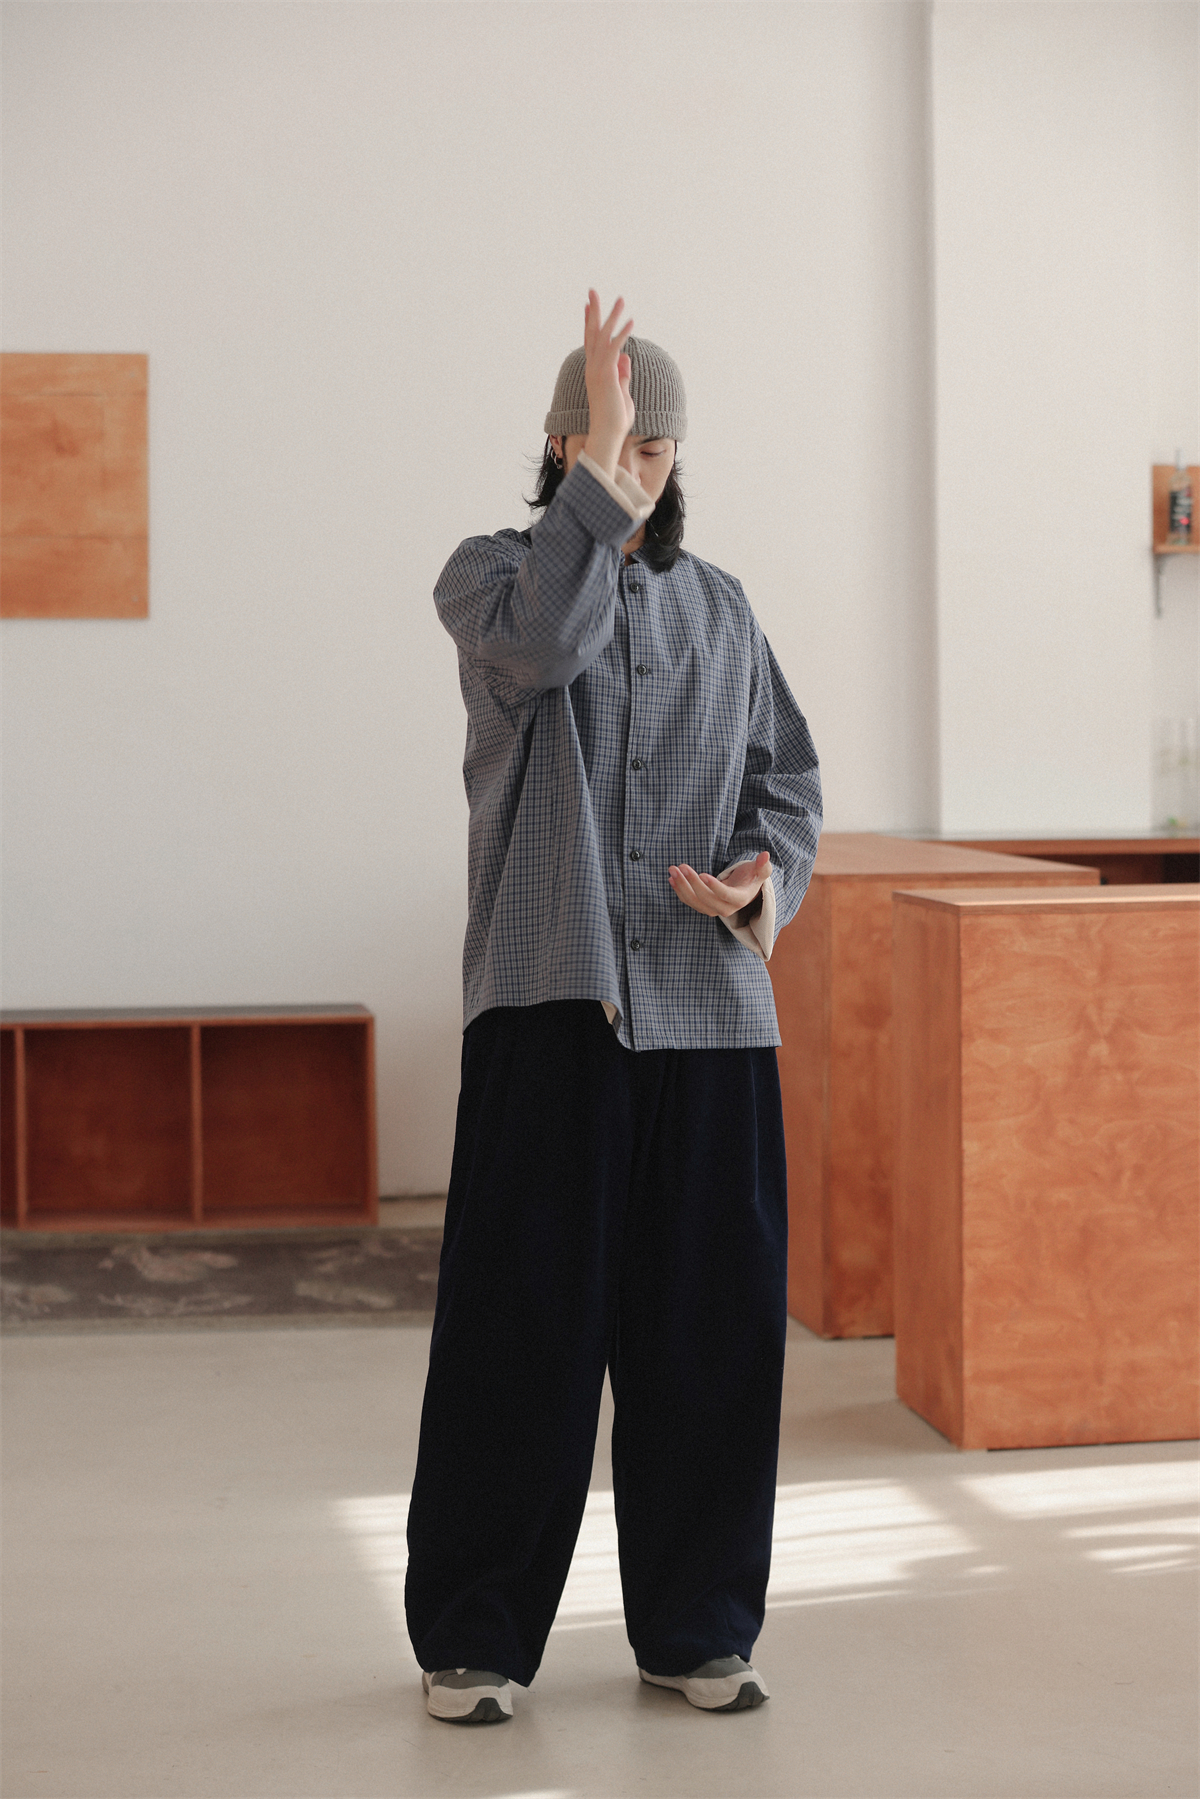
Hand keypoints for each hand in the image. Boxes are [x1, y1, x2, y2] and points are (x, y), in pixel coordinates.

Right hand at [582, 290, 634, 476]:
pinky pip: (614, 348)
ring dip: (612, 316)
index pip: (591, 342)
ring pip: (603, 337)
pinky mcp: (607, 375)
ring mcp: (598, 370)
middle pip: (591, 333)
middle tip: (593, 291)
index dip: (589, 323)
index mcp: (595, 371)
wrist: (608, 434)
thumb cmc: (615, 419)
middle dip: (593, 311)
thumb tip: (626, 357)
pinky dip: (622, 334)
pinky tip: (631, 321)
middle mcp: (593, 367)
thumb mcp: (622, 392)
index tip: (588, 306)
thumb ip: (623, 374)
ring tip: (620, 299)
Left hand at [668, 851, 770, 921]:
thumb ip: (763, 865)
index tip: (702, 874)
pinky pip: (689, 902)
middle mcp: (726, 908)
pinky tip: (671, 878)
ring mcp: (713, 909)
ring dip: (682, 887)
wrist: (743, 890)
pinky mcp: (704, 907)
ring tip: (673, 870)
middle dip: (692, 883)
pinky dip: (679, 891)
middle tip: (681, 867)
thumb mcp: (760, 871)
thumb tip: (766, 855)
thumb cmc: (751, 877)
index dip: (714, 887)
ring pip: (695, 902)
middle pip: (706, 899)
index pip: (725, 895)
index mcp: (740, 899)